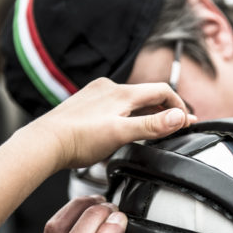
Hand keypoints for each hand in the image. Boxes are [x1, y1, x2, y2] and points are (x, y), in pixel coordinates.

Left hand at [27, 77, 196, 170]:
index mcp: (122, 93)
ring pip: (130, 101)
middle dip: (164, 110)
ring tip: (153, 129)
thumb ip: (153, 125)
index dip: (178, 105)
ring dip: (145, 113)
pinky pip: (115, 106)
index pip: (161, 91)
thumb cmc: (79, 139)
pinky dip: (127, 115)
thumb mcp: (122, 133)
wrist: (45, 143)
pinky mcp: (86, 104)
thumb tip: (180, 117)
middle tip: (175, 126)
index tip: (187, 120)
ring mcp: (96, 95)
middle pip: (146, 96)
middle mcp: (109, 89)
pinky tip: (123, 128)